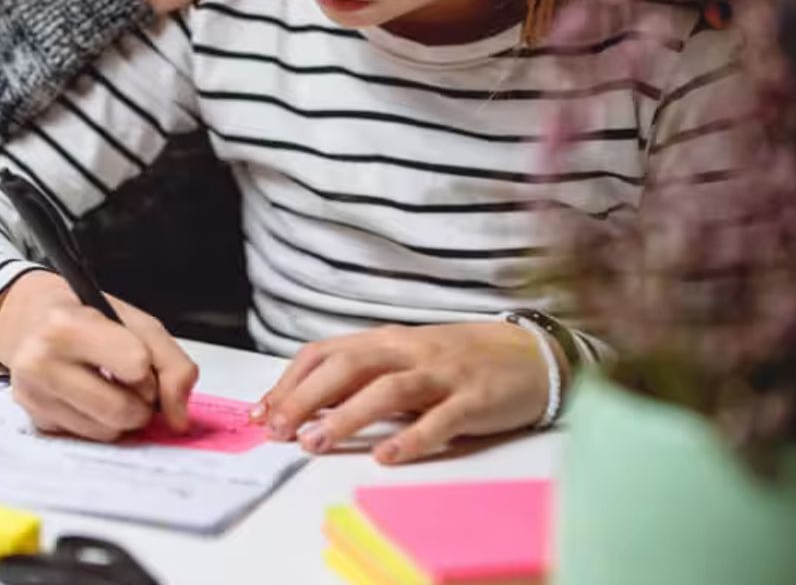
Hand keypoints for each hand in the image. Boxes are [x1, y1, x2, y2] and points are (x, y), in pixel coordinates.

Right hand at [0, 271, 198, 441]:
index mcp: (68, 325)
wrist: (30, 318)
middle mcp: (41, 361)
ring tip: (108, 389)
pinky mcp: (34, 420)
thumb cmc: (88, 317)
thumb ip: (172, 364)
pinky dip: (98, 423)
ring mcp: (33, 395)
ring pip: (106, 432)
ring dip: (121, 417)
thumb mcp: (136, 322)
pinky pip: (87, 439)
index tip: (138, 362)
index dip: (147, 369)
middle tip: (131, 384)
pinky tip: (86, 398)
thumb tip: (179, 418)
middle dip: (140, 403)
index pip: (135, 365)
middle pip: (122, 410)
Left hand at [252, 323, 552, 464]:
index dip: (290, 381)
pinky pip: (439, 419)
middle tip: (278, 430)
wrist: (532, 354)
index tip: (263, 412)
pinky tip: (386, 457)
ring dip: (346, 417)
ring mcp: (443, 373)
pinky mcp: (474, 399)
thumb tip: (308, 404)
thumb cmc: (459, 360)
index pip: (325, 352)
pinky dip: (410, 438)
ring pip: (387, 390)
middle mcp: (409, 350)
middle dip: (306, 398)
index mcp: (386, 339)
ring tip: (315, 443)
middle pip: (347, 367)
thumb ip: (363, 376)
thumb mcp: (405, 358)